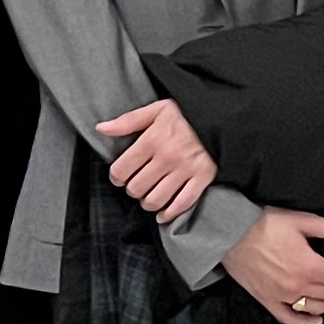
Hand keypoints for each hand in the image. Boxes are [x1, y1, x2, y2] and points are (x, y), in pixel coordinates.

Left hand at [94, 98, 213, 223]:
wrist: (222, 116)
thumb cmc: (187, 114)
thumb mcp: (157, 110)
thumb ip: (128, 120)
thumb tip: (100, 128)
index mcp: (152, 140)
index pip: (121, 170)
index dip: (116, 177)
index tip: (121, 176)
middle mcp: (167, 157)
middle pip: (136, 188)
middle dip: (132, 189)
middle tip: (137, 185)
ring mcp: (186, 170)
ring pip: (155, 200)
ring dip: (148, 203)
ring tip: (149, 197)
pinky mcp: (203, 178)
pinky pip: (181, 204)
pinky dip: (169, 214)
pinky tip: (163, 214)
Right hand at [223, 208, 323, 323]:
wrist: (229, 233)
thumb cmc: (266, 223)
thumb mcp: (304, 221)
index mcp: (309, 267)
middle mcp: (297, 286)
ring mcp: (280, 296)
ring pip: (315, 308)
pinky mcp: (266, 300)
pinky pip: (288, 318)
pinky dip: (304, 321)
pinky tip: (315, 318)